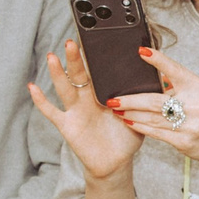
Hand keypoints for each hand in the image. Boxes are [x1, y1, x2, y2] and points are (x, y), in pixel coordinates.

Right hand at [27, 39, 140, 179]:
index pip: (97, 68)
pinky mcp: (68, 125)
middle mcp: (87, 97)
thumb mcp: (140, 112)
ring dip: (58, 73)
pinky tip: (33, 87)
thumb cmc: (126, 135)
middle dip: (75, 58)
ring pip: (64, 88)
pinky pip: (52, 112)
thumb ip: (147, 96)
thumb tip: (166, 79)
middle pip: (79, 74)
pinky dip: (41, 101)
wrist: (116, 162)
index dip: (94, 54)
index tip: (92, 36)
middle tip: (72, 41)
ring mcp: (75, 110)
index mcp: (103, 91)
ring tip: (52, 57)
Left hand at [116, 49, 198, 172]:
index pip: (175, 70)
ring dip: (131, 113)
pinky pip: (156, 132)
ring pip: (152, 118)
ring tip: (116, 109)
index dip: (158, 60)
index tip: (141, 51)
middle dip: (131, 100)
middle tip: (113, 98)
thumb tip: (155, 72)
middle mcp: (195, 105)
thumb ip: (178, 84)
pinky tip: (129, 121)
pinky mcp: (183, 141)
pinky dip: (140, 126)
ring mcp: (190, 125)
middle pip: (156, 100)